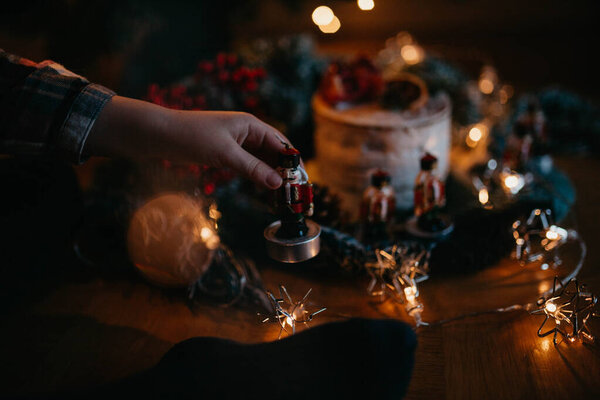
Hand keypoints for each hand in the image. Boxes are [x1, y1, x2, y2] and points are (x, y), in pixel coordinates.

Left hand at [86, 96, 288, 188]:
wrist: (160, 135)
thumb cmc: (192, 137)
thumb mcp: (226, 154)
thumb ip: (253, 168)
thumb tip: (277, 183)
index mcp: (251, 125)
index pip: (281, 143)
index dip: (293, 162)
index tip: (302, 182)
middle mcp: (247, 132)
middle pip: (274, 152)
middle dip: (285, 171)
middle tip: (294, 193)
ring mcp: (236, 143)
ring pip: (262, 160)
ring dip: (272, 176)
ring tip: (282, 195)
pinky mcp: (226, 153)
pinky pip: (249, 165)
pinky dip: (258, 176)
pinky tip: (264, 189)